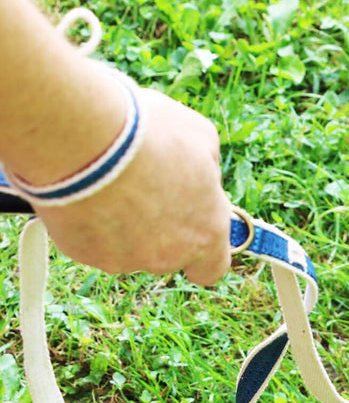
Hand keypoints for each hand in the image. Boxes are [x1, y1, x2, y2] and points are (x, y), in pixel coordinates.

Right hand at [32, 88, 231, 284]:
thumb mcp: (201, 137)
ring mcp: (123, 258)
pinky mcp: (84, 253)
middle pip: (167, 252)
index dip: (205, 253)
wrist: (83, 138)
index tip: (195, 230)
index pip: (212, 268)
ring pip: (128, 246)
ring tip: (111, 178)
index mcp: (206, 231)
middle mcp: (167, 255)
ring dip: (124, 221)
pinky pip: (93, 239)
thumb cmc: (151, 135)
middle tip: (145, 185)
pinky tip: (86, 186)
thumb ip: (208, 168)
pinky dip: (91, 219)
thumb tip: (201, 176)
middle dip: (160, 225)